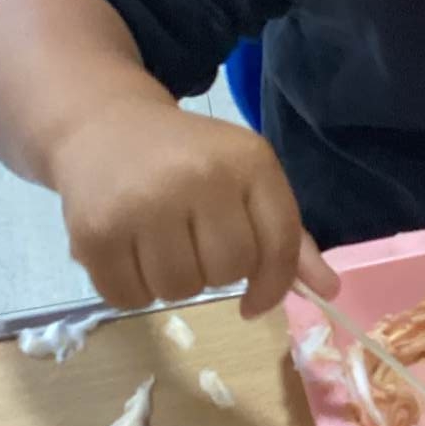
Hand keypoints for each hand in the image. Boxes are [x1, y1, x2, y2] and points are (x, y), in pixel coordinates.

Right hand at [48, 100, 339, 318]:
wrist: (102, 125)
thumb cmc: (187, 158)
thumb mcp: (246, 179)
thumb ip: (288, 236)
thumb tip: (329, 291)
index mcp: (248, 160)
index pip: (280, 244)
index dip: (275, 284)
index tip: (255, 300)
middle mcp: (199, 177)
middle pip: (228, 271)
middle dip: (216, 273)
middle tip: (194, 243)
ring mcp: (144, 204)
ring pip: (179, 291)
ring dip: (173, 283)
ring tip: (160, 244)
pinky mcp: (95, 232)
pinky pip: (129, 299)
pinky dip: (133, 290)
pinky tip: (129, 252)